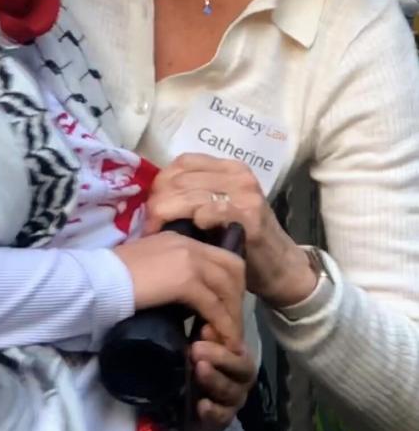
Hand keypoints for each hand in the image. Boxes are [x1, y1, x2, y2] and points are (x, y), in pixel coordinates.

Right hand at [113, 229, 245, 346]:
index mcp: (180, 239)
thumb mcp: (147, 267)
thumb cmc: (112, 278)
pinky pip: (214, 305)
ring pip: (227, 288)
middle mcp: (189, 244)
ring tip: (230, 340)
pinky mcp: (184, 281)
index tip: (227, 307)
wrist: (96, 280)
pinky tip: (220, 341)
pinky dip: (222, 325)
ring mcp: (188, 260)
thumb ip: (167, 273)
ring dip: (232, 316)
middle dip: (237, 298)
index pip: (221, 256)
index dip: (230, 282)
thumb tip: (181, 298)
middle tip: (232, 325)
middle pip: (233, 269)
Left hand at [145, 154, 316, 308]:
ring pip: (188, 194)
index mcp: (227, 167)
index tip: (151, 211)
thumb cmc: (243, 239)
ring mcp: (245, 192)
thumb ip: (193, 195)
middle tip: (150, 227)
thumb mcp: (217, 209)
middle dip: (158, 203)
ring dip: (167, 216)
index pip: (181, 163)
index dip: (160, 185)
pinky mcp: (249, 215)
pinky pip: (209, 211)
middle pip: (180, 179)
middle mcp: (238, 174)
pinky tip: (185, 237)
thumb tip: (154, 196)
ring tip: (158, 235)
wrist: (280, 267)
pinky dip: (192, 222)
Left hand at [185, 324, 256, 430]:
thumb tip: (207, 325)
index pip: (239, 346)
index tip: (204, 329)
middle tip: (197, 349)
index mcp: (239, 356)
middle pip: (242, 368)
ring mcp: (234, 400)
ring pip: (231, 391)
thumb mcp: (200, 347)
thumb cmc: (198, 366)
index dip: (223, 338)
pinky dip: (212, 411)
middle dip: (221, 358)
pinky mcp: (223, 419)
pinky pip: (222, 416)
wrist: (189, 406)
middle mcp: (242, 379)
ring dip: (215, 379)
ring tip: (198, 369)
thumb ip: (205, 336)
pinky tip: (202, 405)